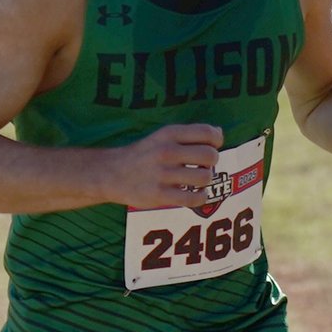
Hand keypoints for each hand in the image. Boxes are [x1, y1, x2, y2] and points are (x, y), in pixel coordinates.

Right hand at [103, 124, 222, 209]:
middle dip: (212, 162)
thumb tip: (219, 134)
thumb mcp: (163, 136)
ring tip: (198, 180)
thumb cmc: (144, 154)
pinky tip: (196, 194)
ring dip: (206, 180)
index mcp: (169, 133)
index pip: (207, 133)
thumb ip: (190, 134)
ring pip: (204, 178)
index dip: (217, 141)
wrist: (112, 173)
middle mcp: (166, 151)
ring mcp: (163, 174)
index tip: (212, 146)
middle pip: (210, 155)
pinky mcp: (159, 195)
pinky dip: (200, 198)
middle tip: (203, 166)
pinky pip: (193, 199)